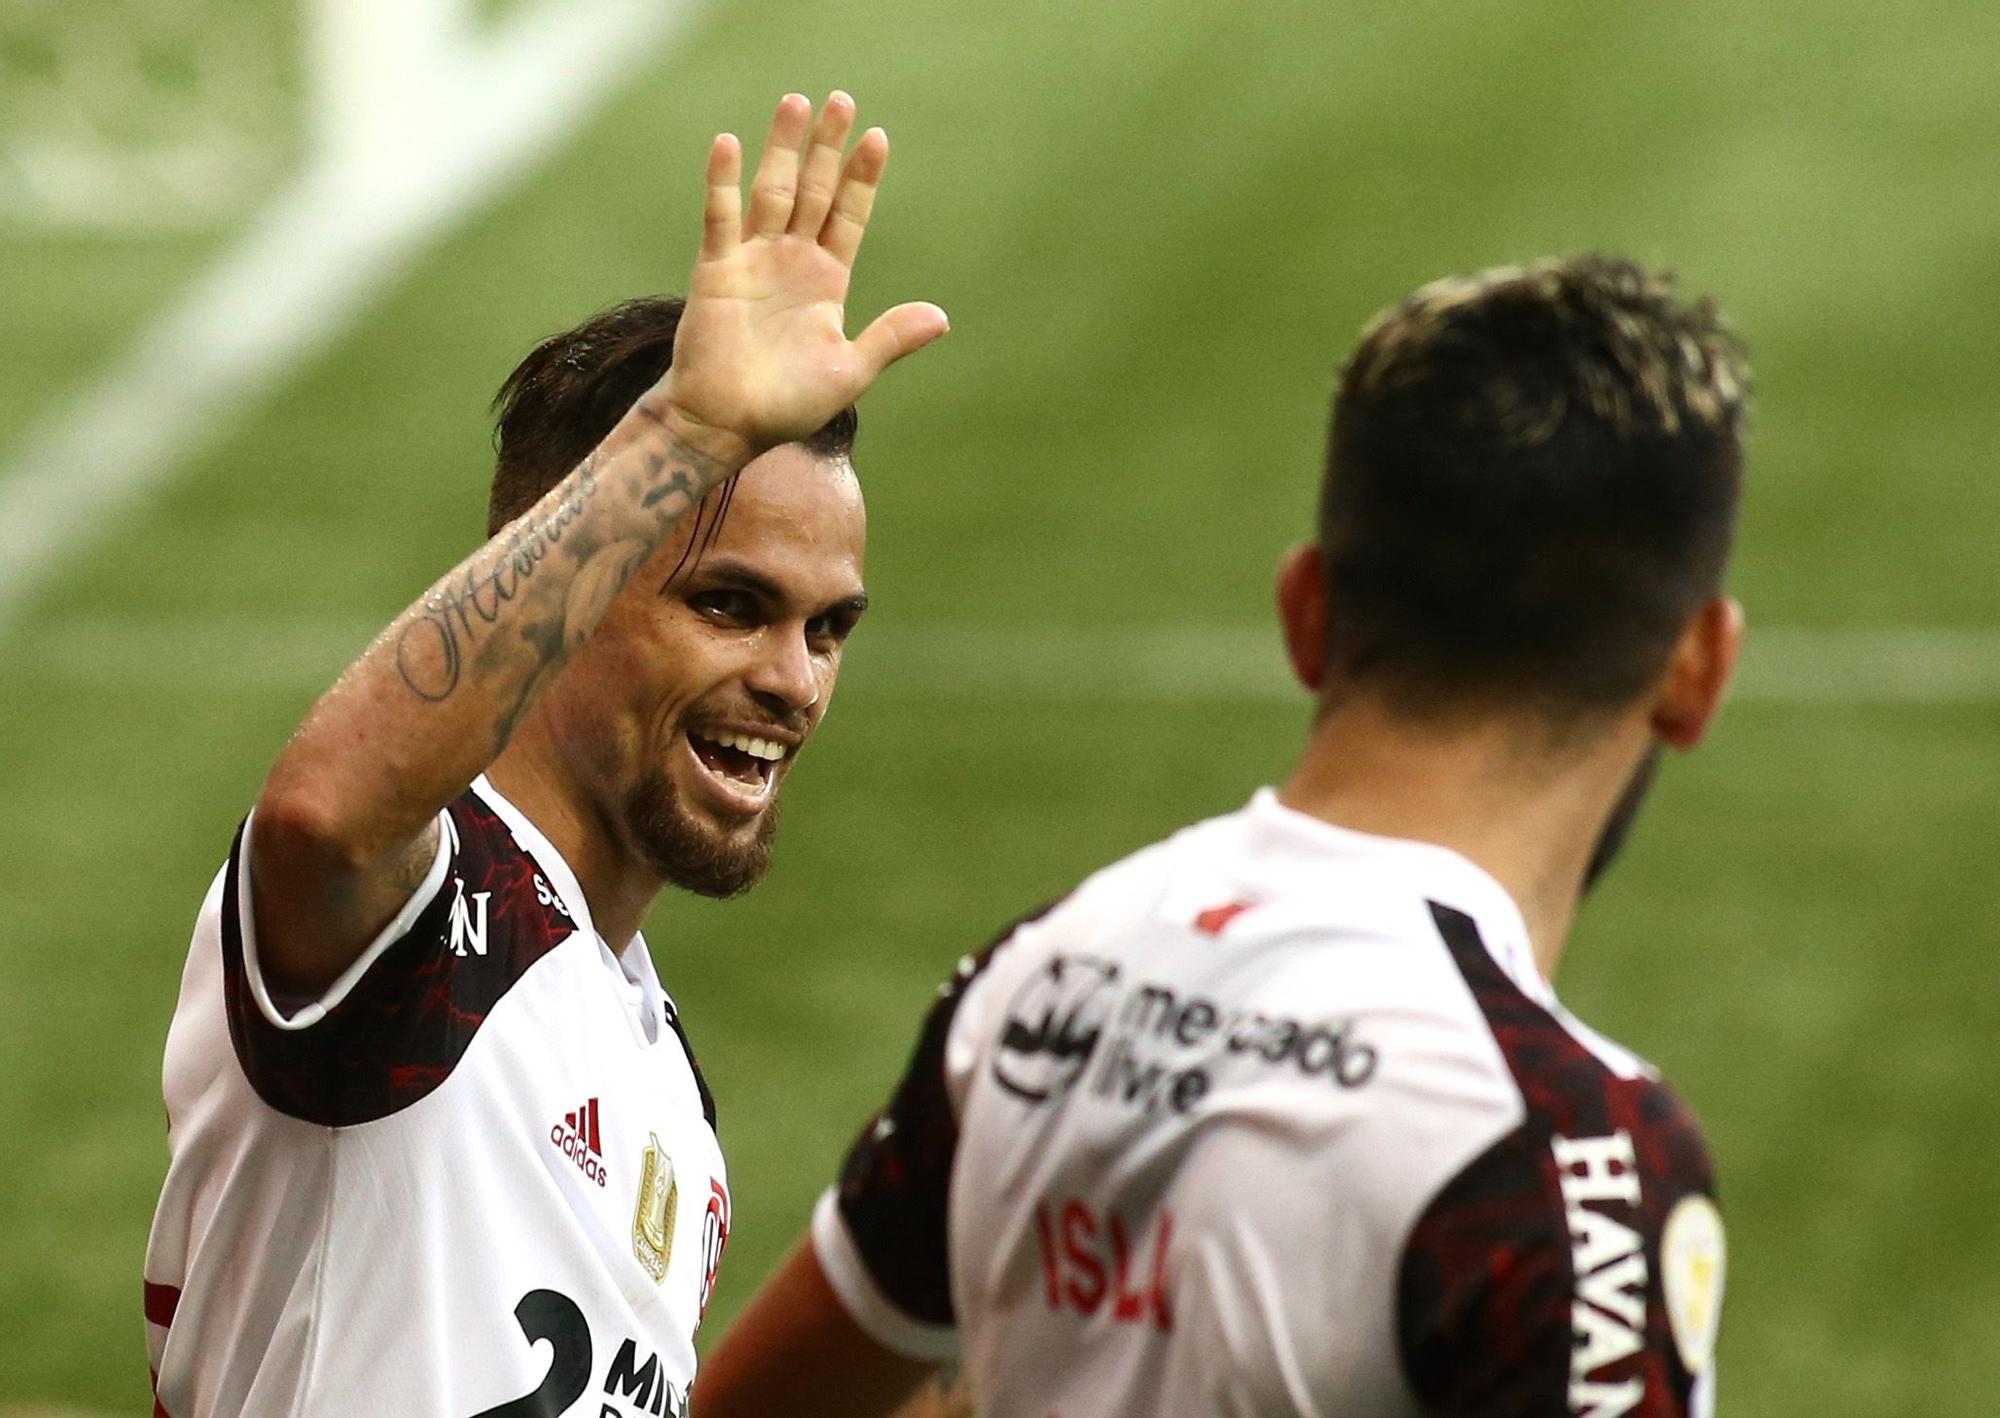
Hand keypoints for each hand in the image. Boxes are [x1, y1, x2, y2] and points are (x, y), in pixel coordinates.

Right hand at [651, 91, 948, 454]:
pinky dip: (723, 182)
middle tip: (841, 99)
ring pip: (771, 192)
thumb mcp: (849, 371)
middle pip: (813, 191)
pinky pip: (721, 218)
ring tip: (796, 102)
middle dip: (827, 147)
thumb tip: (942, 317)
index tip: (877, 138)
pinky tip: (728, 144)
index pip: (848, 216)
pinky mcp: (716, 270)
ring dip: (782, 148)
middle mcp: (791, 261)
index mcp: (827, 281)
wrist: (727, 425)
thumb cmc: (787, 405)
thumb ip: (890, 339)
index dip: (861, 178)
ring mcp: (752, 260)